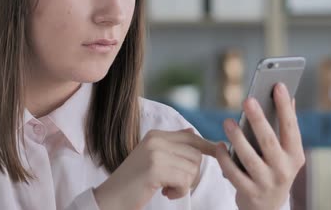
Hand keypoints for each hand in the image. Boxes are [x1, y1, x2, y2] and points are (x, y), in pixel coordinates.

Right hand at [93, 128, 216, 209]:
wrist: (111, 197)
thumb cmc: (134, 182)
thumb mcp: (152, 157)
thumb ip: (171, 145)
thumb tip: (193, 132)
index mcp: (155, 135)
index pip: (190, 136)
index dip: (206, 146)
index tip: (218, 151)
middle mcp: (155, 140)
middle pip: (195, 154)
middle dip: (191, 173)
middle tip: (174, 184)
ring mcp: (155, 153)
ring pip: (192, 168)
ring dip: (184, 185)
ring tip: (167, 189)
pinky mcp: (155, 169)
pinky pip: (184, 181)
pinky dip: (180, 192)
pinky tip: (166, 194)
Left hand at [216, 83, 304, 209]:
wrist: (268, 207)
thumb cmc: (274, 169)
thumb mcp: (286, 152)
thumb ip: (285, 127)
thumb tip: (287, 96)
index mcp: (294, 155)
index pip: (291, 128)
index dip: (285, 107)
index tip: (279, 85)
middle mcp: (283, 169)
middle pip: (269, 142)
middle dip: (258, 120)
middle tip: (247, 100)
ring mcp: (267, 182)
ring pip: (249, 158)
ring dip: (237, 138)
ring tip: (227, 122)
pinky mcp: (250, 192)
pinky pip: (234, 174)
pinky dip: (225, 159)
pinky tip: (219, 146)